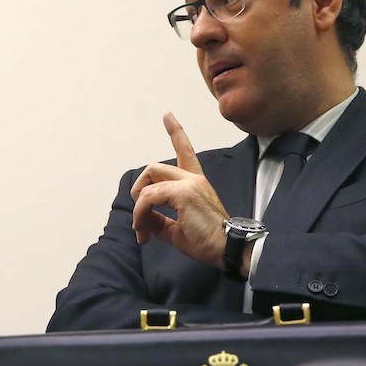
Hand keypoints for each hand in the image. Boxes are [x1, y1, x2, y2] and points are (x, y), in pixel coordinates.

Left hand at [129, 112, 228, 267]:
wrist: (227, 250)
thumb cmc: (208, 241)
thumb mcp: (177, 229)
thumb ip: (160, 220)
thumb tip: (143, 220)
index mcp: (195, 184)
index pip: (185, 151)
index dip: (176, 132)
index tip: (168, 116)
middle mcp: (193, 179)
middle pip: (154, 168)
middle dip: (138, 188)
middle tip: (140, 216)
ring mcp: (189, 184)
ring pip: (148, 182)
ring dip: (138, 207)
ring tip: (142, 229)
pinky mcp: (184, 193)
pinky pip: (148, 197)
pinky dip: (140, 213)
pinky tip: (144, 229)